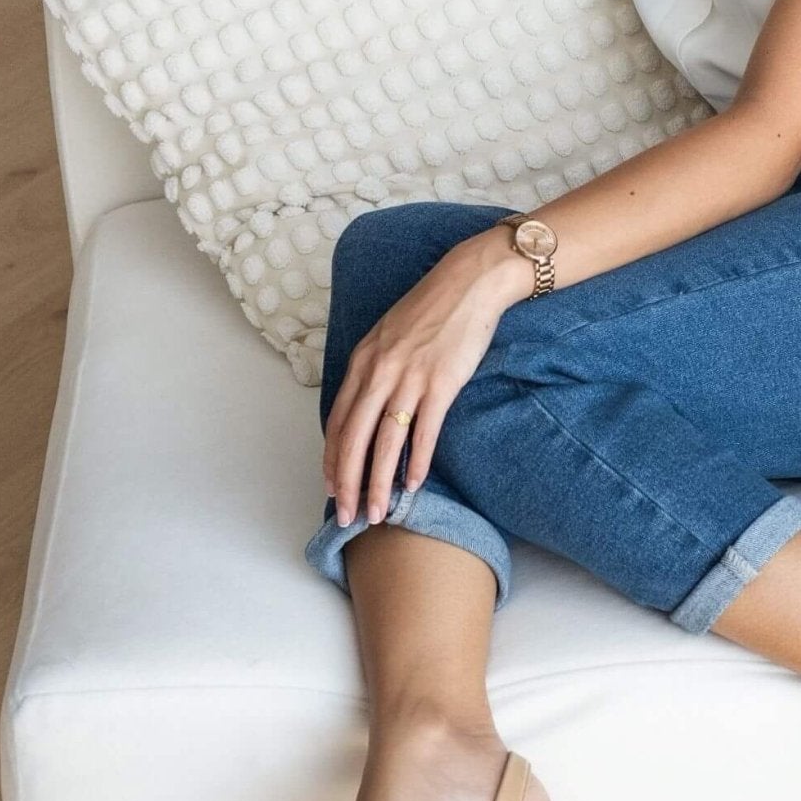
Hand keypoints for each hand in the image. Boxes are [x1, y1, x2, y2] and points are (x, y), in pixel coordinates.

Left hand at [322, 238, 514, 524]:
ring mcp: (409, 378)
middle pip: (354, 439)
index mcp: (363, 361)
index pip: (339, 421)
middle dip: (347, 484)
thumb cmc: (432, 308)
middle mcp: (379, 372)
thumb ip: (375, 369)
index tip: (331, 488)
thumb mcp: (389, 335)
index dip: (333, 460)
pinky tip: (413, 485)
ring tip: (378, 513)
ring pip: (385, 443)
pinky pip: (423, 431)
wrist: (469, 283)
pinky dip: (416, 462)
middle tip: (347, 517)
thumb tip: (369, 406)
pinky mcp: (441, 383)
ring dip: (378, 484)